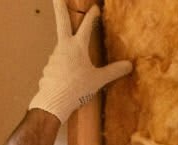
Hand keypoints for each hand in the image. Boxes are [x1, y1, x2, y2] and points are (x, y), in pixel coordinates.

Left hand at [29, 0, 132, 122]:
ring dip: (68, 51)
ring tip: (75, 66)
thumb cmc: (77, 88)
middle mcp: (63, 48)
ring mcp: (53, 57)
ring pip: (62, 49)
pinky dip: (63, 69)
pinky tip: (67, 79)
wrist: (53, 102)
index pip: (87, 26)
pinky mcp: (48, 69)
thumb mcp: (98, 80)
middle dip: (60, 8)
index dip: (92, 16)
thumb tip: (129, 66)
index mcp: (77, 46)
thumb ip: (113, 71)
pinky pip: (58, 66)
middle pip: (62, 23)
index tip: (95, 8)